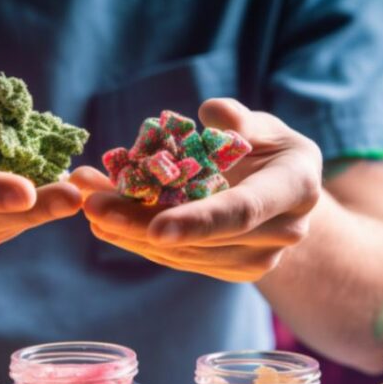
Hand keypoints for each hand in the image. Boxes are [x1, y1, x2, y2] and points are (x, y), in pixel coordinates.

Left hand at [71, 98, 321, 281]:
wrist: (287, 193)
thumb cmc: (270, 147)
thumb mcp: (263, 124)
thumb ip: (239, 120)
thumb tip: (213, 113)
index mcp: (295, 187)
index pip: (243, 210)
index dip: (199, 221)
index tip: (156, 230)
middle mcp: (282, 232)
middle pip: (202, 237)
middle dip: (140, 222)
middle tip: (92, 203)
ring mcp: (258, 258)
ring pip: (183, 253)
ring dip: (129, 231)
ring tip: (87, 202)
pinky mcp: (231, 270)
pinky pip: (178, 258)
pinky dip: (138, 239)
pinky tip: (104, 221)